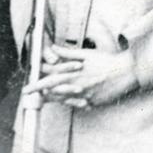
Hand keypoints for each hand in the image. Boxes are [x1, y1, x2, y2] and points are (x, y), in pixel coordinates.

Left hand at [23, 45, 138, 108]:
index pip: (50, 77)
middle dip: (38, 91)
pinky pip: (77, 104)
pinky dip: (71, 101)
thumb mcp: (86, 54)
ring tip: (44, 97)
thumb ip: (68, 53)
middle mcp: (76, 85)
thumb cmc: (106, 61)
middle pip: (52, 91)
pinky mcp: (91, 103)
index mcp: (74, 73)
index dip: (37, 80)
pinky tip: (68, 98)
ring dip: (52, 98)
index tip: (28, 84)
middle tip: (27, 92)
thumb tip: (53, 48)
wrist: (125, 72)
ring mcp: (83, 96)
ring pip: (62, 100)